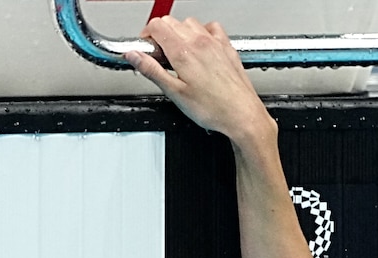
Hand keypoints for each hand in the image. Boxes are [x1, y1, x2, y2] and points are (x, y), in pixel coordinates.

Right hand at [125, 17, 274, 146]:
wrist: (243, 115)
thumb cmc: (214, 109)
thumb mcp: (175, 93)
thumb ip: (152, 70)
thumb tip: (134, 56)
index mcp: (183, 52)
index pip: (156, 26)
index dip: (146, 36)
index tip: (146, 49)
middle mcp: (200, 42)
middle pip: (170, 22)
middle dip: (160, 34)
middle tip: (159, 56)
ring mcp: (216, 43)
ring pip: (190, 23)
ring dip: (180, 33)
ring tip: (178, 54)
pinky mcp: (228, 48)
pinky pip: (212, 28)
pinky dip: (202, 32)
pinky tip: (200, 47)